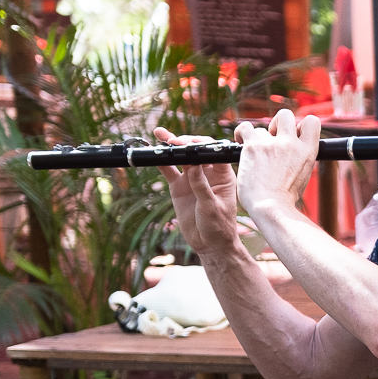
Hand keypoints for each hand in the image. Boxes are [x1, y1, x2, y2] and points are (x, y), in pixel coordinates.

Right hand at [151, 127, 244, 259]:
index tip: (191, 143)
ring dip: (171, 146)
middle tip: (173, 141)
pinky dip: (161, 161)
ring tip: (160, 134)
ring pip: (181, 157)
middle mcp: (208, 173)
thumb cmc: (218, 226)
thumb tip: (194, 164)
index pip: (215, 153)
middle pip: (196, 151)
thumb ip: (201, 186)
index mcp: (223, 176)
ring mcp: (192, 179)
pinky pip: (169, 170)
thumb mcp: (211, 206)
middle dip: (185, 143)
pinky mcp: (179, 186)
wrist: (208, 244)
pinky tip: (153, 152)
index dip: (203, 145)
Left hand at [232, 109, 320, 217]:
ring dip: (257, 139)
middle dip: (277, 123)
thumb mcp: (302, 174)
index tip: (292, 136)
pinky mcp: (253, 146)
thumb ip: (298, 157)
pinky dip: (241, 134)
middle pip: (285, 115)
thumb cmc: (285, 197)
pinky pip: (244, 128)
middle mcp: (291, 144)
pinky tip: (240, 142)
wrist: (272, 207)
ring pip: (262, 128)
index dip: (300, 125)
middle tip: (272, 139)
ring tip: (254, 156)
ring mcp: (272, 144)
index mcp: (308, 152)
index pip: (312, 122)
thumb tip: (291, 150)